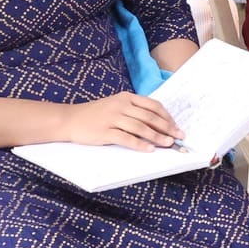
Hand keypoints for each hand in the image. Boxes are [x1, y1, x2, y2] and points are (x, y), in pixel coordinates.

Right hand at [59, 92, 183, 149]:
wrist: (70, 119)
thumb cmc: (95, 114)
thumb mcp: (115, 105)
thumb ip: (133, 110)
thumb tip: (157, 124)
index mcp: (126, 97)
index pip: (153, 106)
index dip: (167, 117)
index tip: (176, 127)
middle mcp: (121, 105)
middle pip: (150, 117)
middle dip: (167, 128)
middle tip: (179, 137)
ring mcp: (113, 118)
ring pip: (141, 128)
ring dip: (157, 137)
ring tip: (168, 144)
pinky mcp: (105, 132)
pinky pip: (126, 138)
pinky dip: (140, 145)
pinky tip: (149, 150)